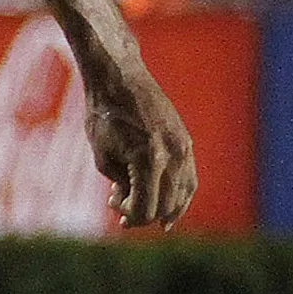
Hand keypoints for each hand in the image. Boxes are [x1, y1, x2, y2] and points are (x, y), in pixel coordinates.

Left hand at [84, 50, 196, 229]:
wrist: (119, 78)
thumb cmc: (103, 116)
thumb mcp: (103, 156)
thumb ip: (120, 185)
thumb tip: (134, 205)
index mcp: (147, 161)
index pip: (145, 208)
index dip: (129, 214)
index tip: (112, 202)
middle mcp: (172, 156)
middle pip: (165, 206)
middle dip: (143, 214)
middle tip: (121, 207)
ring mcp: (184, 148)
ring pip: (183, 195)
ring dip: (163, 208)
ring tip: (143, 212)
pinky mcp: (186, 142)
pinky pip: (189, 178)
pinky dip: (180, 195)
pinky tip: (168, 207)